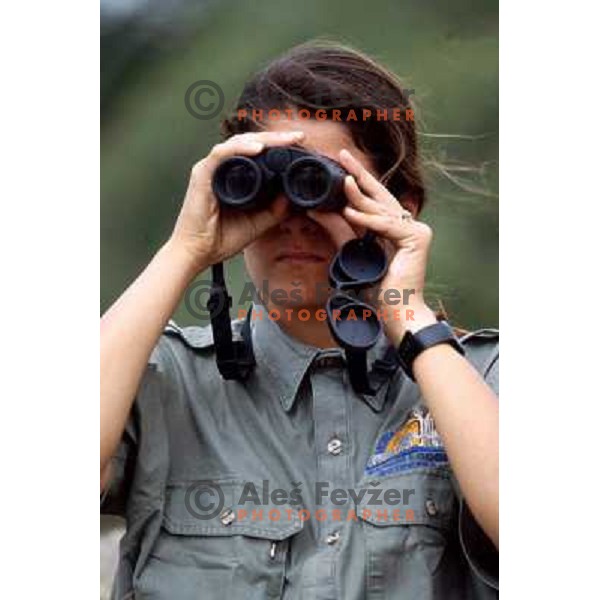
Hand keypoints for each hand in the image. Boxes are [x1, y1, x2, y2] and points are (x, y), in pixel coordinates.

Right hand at [167, 130, 304, 273]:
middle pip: (250, 142)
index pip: (257, 152)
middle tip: (298, 137)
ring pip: (238, 143)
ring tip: (284, 140)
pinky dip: (240, 149)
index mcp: (233, 176)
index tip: (299, 146)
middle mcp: (222, 168)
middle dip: (276, 137)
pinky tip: (258, 149)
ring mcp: (211, 169)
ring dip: (263, 139)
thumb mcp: (257, 223)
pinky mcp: (202, 174)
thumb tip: (291, 196)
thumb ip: (275, 210)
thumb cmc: (219, 238)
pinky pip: (222, 154)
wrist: (197, 252)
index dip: (278, 146)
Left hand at [337, 149, 436, 342]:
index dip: (357, 181)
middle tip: (341, 155)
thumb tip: (316, 210)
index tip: (339, 164)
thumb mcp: (351, 254)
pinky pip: (387, 226)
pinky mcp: (418, 239)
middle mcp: (408, 225)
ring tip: (341, 180)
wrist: (396, 313)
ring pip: (382, 209)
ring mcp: (416, 231)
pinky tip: (350, 211)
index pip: (373, 200)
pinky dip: (368, 220)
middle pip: (380, 196)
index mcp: (394, 228)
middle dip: (359, 174)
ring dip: (359, 196)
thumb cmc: (377, 290)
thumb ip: (339, 231)